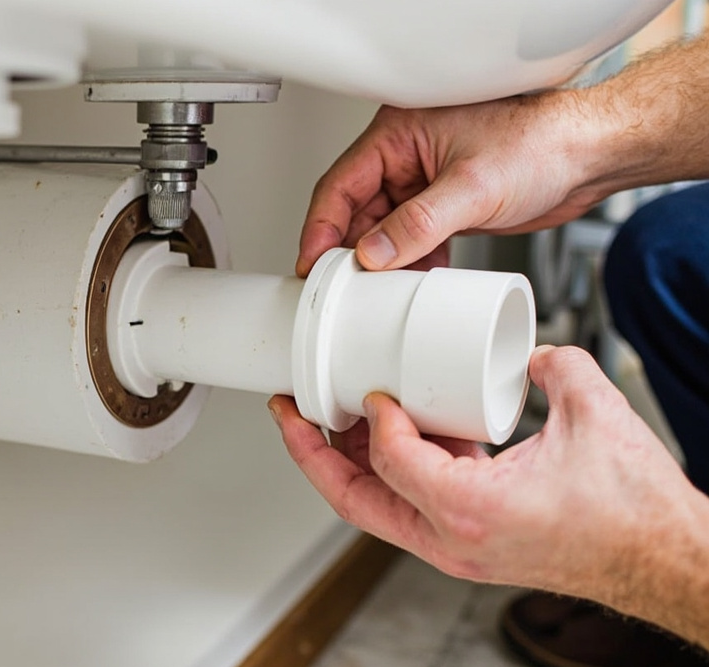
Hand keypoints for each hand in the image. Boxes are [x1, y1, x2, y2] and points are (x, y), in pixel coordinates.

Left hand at [268, 346, 693, 609]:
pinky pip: (409, 509)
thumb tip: (522, 350)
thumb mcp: (590, 411)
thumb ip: (550, 364)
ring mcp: (456, 549)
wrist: (665, 563)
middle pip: (353, 498)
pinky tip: (394, 435)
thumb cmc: (635, 512)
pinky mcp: (467, 545)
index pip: (388, 460)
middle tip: (288, 411)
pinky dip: (390, 473)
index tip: (375, 389)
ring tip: (326, 419)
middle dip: (311, 453)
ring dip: (347, 463)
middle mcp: (451, 540)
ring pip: (376, 508)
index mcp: (469, 510)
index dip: (371, 418)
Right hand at [297, 94, 616, 276]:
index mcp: (399, 134)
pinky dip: (410, 264)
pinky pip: (412, 240)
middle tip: (340, 287)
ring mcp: (425, 184)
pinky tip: (411, 285)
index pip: (341, 184)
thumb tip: (375, 254)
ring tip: (374, 293)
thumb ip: (418, 223)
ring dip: (381, 262)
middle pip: (357, 211)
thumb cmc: (543, 142)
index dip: (322, 227)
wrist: (592, 156)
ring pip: (383, 230)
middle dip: (349, 251)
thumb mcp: (473, 186)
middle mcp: (407, 157)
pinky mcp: (445, 207)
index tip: (312, 263)